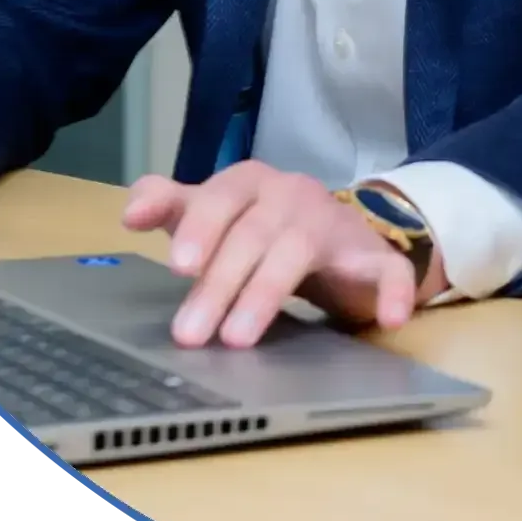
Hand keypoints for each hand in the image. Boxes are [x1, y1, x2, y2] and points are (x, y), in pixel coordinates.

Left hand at [122, 161, 418, 347]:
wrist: (345, 239)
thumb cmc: (263, 229)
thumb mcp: (213, 214)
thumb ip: (172, 206)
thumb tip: (130, 211)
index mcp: (253, 182)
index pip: (221, 196)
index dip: (200, 227)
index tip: (178, 266)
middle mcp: (293, 195)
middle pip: (253, 232)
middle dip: (219, 283)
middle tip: (190, 334)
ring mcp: (336, 223)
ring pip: (300, 250)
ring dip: (266, 293)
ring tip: (239, 338)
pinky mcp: (374, 256)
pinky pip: (388, 269)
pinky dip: (391, 291)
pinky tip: (388, 318)